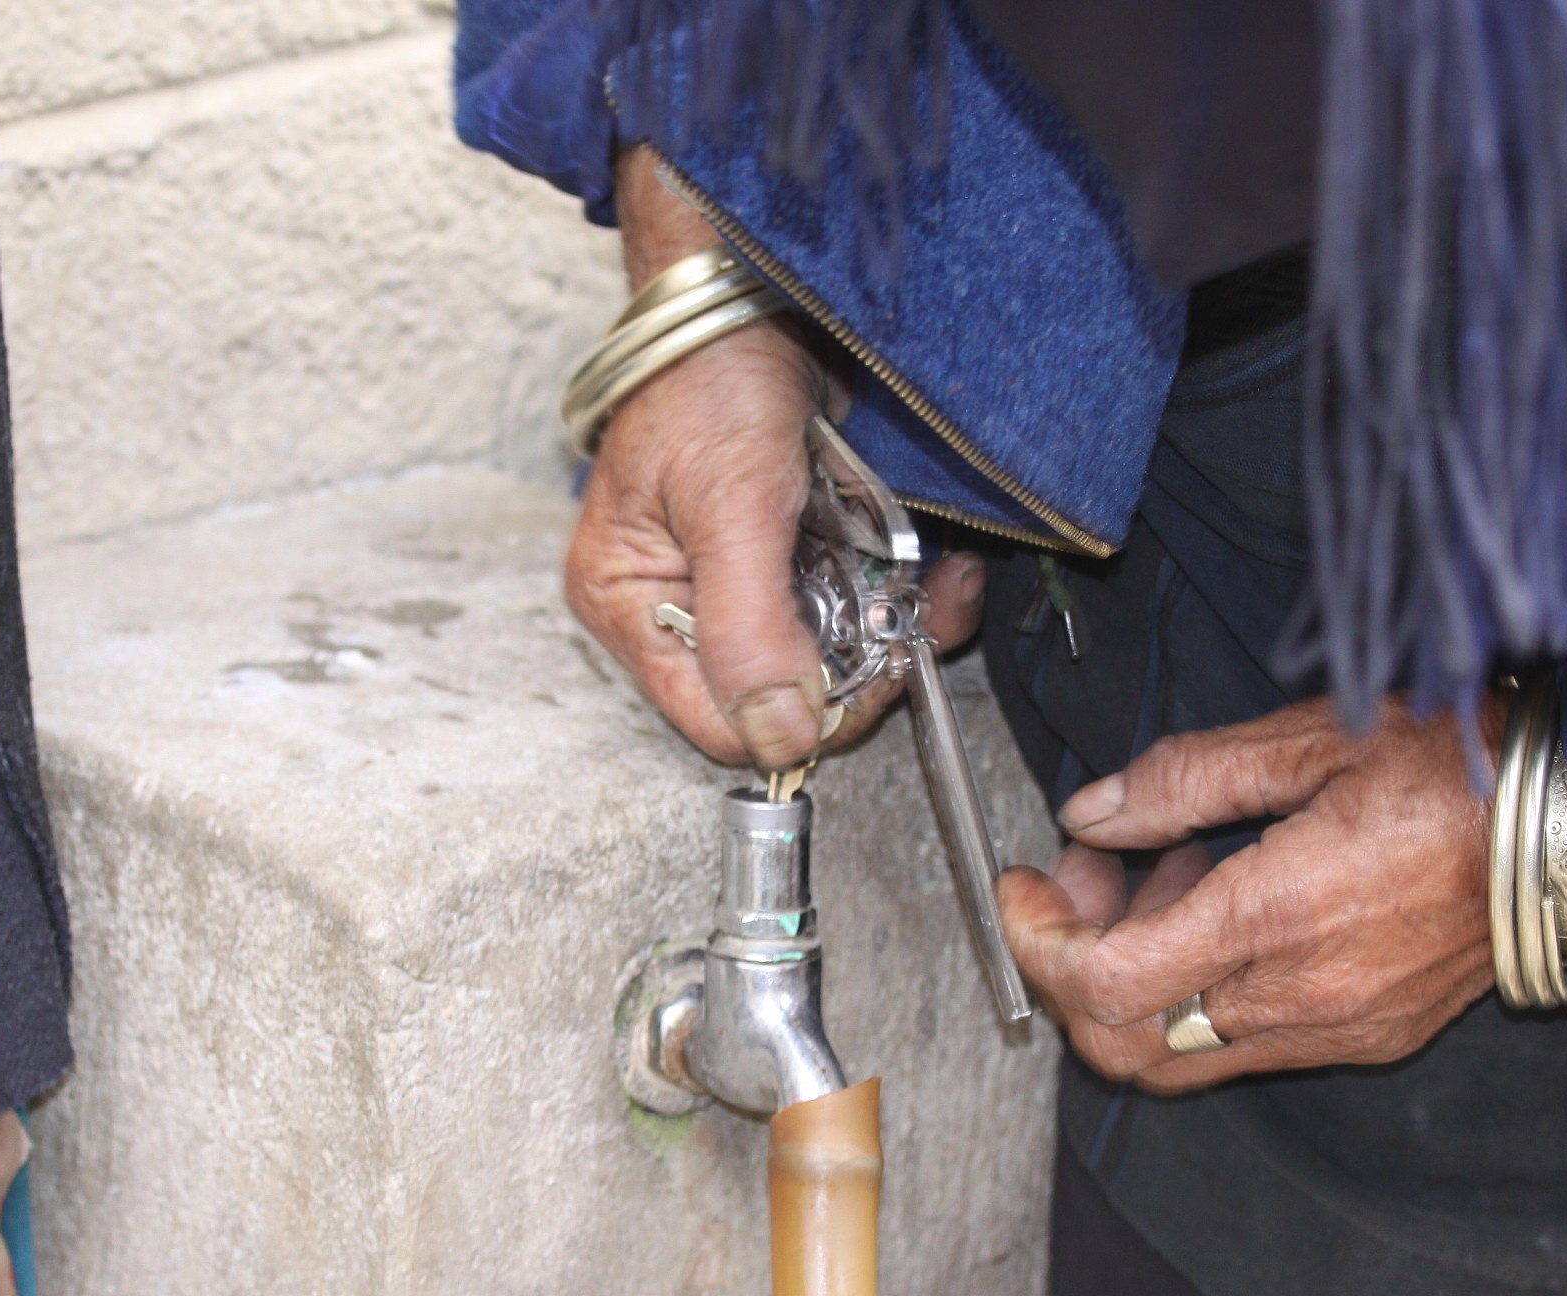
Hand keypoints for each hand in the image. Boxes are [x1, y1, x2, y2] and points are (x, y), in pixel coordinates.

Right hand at [564, 146, 983, 768]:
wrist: (752, 287)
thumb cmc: (709, 377)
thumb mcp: (730, 506)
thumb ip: (749, 628)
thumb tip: (778, 737)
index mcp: (632, 606)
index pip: (717, 721)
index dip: (797, 716)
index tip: (866, 677)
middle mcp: (679, 608)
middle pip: (779, 696)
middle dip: (859, 667)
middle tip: (909, 619)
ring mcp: (742, 585)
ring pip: (830, 658)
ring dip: (894, 630)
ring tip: (934, 586)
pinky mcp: (794, 558)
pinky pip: (855, 610)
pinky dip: (903, 596)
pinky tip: (935, 570)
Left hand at [998, 695, 1502, 1093]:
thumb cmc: (1465, 765)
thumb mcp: (1312, 739)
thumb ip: (1185, 780)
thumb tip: (1093, 813)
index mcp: (1277, 916)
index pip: (1105, 981)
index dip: (1039, 942)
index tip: (1022, 891)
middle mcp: (1302, 997)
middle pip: (1125, 1044)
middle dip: (1076, 967)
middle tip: (1084, 877)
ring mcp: (1337, 1030)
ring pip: (1182, 1052)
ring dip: (1139, 979)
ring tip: (1163, 873)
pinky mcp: (1367, 1037)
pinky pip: (1248, 1044)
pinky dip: (1203, 989)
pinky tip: (1226, 904)